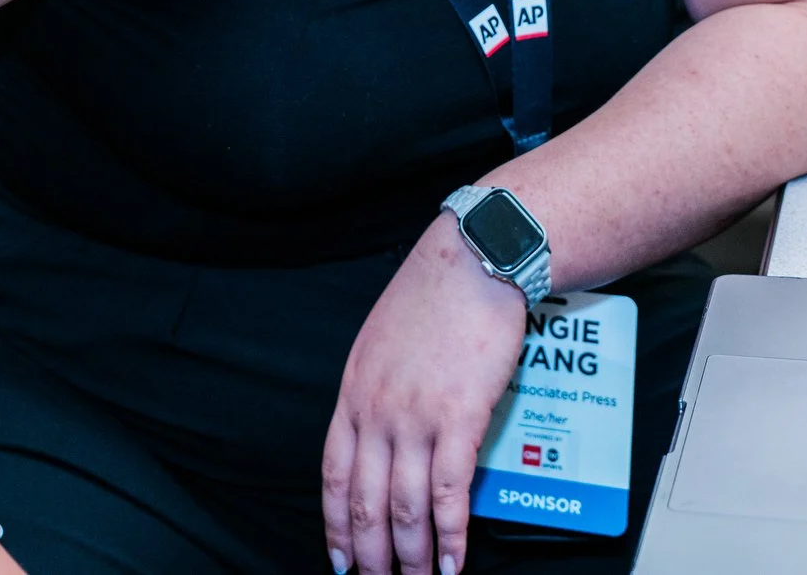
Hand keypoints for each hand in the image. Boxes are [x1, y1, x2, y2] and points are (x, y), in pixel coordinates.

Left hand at [322, 211, 528, 574]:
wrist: (474, 261)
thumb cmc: (434, 294)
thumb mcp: (383, 341)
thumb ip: (379, 390)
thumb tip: (388, 433)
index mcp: (354, 392)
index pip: (333, 474)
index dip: (335, 525)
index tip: (340, 559)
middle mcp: (377, 411)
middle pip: (364, 501)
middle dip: (372, 556)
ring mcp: (415, 417)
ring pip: (403, 507)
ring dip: (411, 556)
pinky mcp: (459, 418)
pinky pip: (449, 492)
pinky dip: (449, 535)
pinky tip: (453, 561)